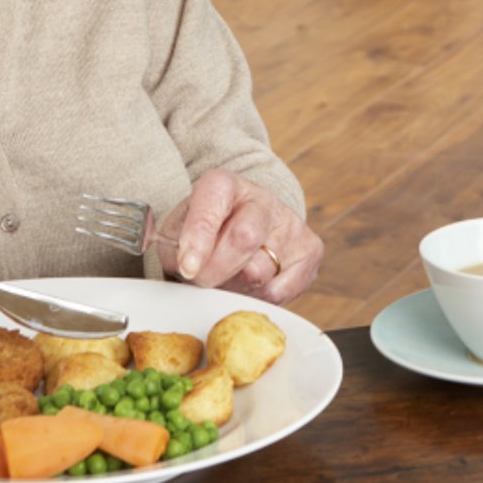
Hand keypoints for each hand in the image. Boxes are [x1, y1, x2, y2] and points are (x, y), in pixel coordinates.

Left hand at [159, 170, 322, 304]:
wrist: (243, 227)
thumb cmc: (206, 233)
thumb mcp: (177, 231)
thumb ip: (172, 244)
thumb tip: (183, 259)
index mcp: (224, 185)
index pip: (212, 206)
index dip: (199, 239)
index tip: (188, 267)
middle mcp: (262, 198)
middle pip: (244, 237)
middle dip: (216, 269)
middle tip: (202, 280)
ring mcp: (290, 222)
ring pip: (260, 271)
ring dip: (235, 287)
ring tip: (227, 278)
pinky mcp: (310, 249)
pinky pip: (279, 291)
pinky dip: (257, 298)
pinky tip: (249, 285)